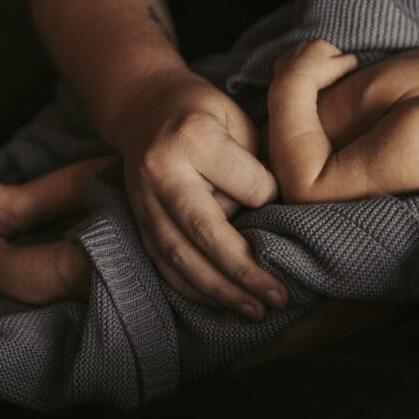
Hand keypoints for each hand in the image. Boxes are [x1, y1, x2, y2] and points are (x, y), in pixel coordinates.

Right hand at [116, 70, 285, 319]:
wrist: (144, 108)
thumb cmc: (205, 113)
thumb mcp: (238, 121)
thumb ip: (256, 167)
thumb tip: (274, 218)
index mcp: (192, 138)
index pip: (247, 187)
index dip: (270, 200)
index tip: (281, 200)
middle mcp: (160, 172)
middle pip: (206, 234)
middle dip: (246, 273)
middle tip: (280, 297)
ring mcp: (142, 200)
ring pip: (181, 257)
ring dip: (221, 291)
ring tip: (256, 310)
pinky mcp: (136, 220)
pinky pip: (162, 263)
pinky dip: (192, 288)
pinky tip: (220, 302)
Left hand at [273, 39, 357, 89]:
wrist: (292, 85)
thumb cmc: (318, 76)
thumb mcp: (340, 68)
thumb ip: (350, 61)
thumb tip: (355, 59)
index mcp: (320, 43)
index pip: (335, 52)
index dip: (338, 64)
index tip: (337, 75)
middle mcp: (304, 44)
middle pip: (318, 54)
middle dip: (322, 63)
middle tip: (324, 79)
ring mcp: (290, 52)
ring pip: (303, 58)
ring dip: (308, 66)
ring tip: (311, 81)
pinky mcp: (280, 62)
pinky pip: (290, 65)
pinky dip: (295, 70)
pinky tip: (298, 80)